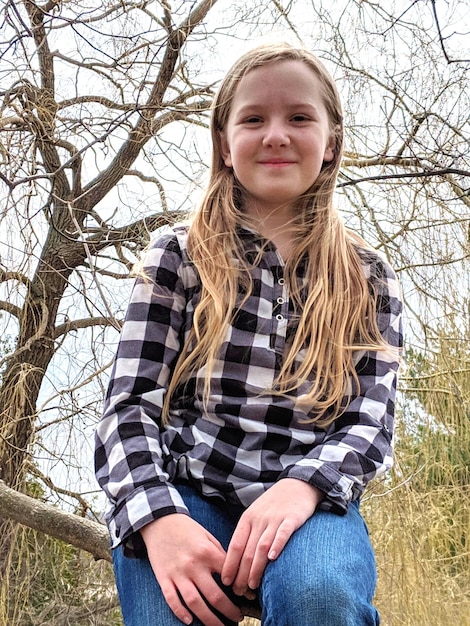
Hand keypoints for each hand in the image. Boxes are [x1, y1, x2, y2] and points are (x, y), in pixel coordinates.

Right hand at [141, 514, 242, 625]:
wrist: (160, 521)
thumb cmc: (187, 529)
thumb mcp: (207, 536)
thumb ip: (219, 554)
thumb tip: (234, 573)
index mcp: (207, 552)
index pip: (229, 575)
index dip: (241, 588)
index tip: (249, 597)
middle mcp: (193, 565)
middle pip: (214, 596)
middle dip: (229, 610)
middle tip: (238, 618)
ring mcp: (177, 573)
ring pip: (194, 603)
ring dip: (208, 619)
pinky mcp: (163, 578)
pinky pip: (172, 599)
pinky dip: (180, 612)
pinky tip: (189, 621)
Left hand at [221, 478, 322, 595]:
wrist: (297, 485)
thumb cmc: (274, 505)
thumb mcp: (256, 515)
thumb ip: (249, 534)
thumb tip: (238, 561)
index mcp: (248, 518)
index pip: (235, 545)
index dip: (229, 564)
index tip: (225, 582)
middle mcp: (259, 519)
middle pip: (247, 550)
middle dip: (241, 573)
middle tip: (239, 592)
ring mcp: (275, 518)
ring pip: (262, 546)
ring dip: (256, 567)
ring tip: (252, 585)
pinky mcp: (292, 518)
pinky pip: (283, 533)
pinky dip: (277, 545)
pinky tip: (273, 559)